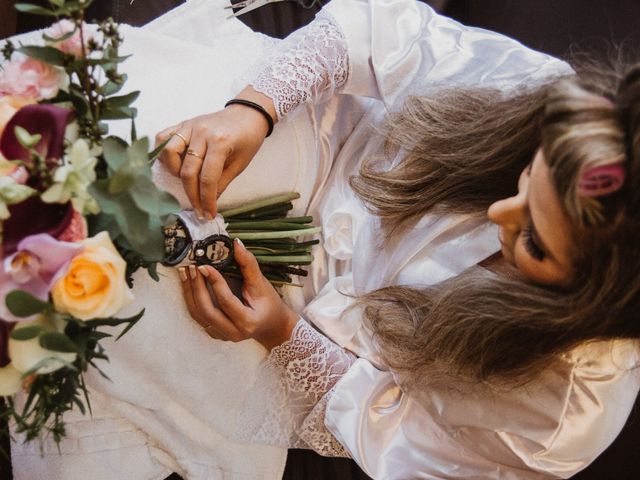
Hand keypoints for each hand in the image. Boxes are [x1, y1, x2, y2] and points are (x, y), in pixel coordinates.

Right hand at [155, 87, 276, 217]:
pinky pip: (163, 137)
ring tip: (186, 182)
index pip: (207, 178)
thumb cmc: (247, 139)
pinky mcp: (183, 123)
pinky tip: (173, 164)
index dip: (206, 200)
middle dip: (192, 195)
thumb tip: (208, 202)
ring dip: (175, 172)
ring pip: (169, 152)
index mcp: (220, 142)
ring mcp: (190, 126)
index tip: (208, 214)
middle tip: (198, 209)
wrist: (247, 113)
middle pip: (188, 170)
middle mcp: (202, 132)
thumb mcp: (240, 163)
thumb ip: (222, 182)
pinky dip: (163, 153)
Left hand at [180, 238, 297, 349]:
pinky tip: (188, 284)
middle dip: (197, 287)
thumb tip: (236, 243)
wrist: (271, 325)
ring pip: (198, 314)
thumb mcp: (261, 283)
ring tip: (186, 272)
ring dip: (190, 292)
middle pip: (207, 310)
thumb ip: (248, 264)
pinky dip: (191, 299)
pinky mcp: (214, 333)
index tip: (204, 265)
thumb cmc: (269, 303)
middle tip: (192, 267)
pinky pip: (198, 317)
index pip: (226, 301)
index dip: (215, 282)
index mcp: (248, 321)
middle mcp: (233, 332)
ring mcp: (222, 335)